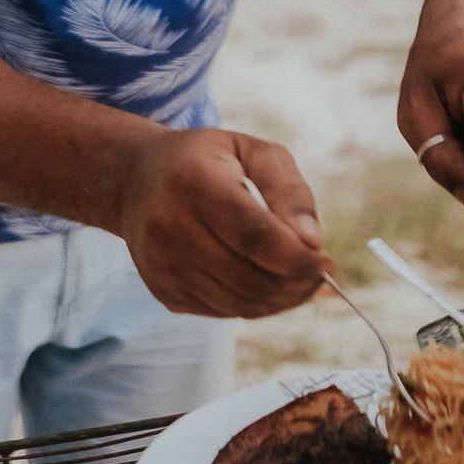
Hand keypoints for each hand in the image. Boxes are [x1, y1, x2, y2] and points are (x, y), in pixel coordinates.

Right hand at [117, 128, 328, 317]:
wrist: (138, 180)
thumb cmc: (209, 161)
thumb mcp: (253, 152)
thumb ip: (289, 192)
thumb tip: (314, 243)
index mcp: (193, 180)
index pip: (253, 236)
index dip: (296, 258)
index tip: (325, 260)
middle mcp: (168, 224)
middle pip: (247, 277)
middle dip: (294, 284)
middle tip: (318, 273)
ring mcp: (161, 263)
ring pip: (237, 302)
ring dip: (278, 299)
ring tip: (297, 280)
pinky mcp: (161, 289)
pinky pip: (221, 311)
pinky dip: (252, 304)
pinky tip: (264, 282)